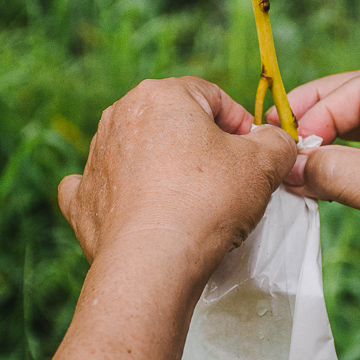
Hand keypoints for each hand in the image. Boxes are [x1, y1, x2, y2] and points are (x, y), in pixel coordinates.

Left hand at [32, 77, 295, 359]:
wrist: (153, 264)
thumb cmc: (208, 201)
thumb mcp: (264, 162)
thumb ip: (277, 141)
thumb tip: (275, 141)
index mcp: (161, 95)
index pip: (212, 96)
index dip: (240, 124)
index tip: (255, 154)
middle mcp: (120, 116)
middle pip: (175, 123)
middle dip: (203, 146)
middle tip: (229, 180)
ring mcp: (97, 158)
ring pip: (143, 153)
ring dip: (168, 169)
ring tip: (195, 203)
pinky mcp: (82, 200)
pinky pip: (106, 187)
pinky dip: (123, 196)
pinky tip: (142, 210)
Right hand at [271, 70, 359, 315]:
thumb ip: (336, 170)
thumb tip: (289, 162)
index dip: (321, 109)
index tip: (292, 138)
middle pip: (358, 103)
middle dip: (317, 117)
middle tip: (279, 132)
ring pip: (359, 134)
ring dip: (325, 145)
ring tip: (292, 160)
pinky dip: (337, 171)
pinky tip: (313, 181)